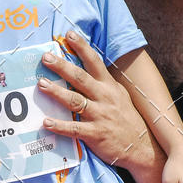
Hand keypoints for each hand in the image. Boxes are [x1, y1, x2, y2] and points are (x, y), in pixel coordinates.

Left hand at [37, 31, 151, 168]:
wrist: (141, 147)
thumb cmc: (126, 119)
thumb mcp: (119, 95)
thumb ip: (103, 83)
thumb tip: (85, 70)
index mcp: (109, 86)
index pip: (95, 62)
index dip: (82, 48)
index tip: (69, 35)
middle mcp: (105, 97)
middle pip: (80, 78)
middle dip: (62, 66)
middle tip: (46, 58)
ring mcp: (100, 115)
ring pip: (75, 101)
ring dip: (57, 92)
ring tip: (41, 84)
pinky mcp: (96, 134)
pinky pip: (75, 128)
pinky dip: (60, 126)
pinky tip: (46, 122)